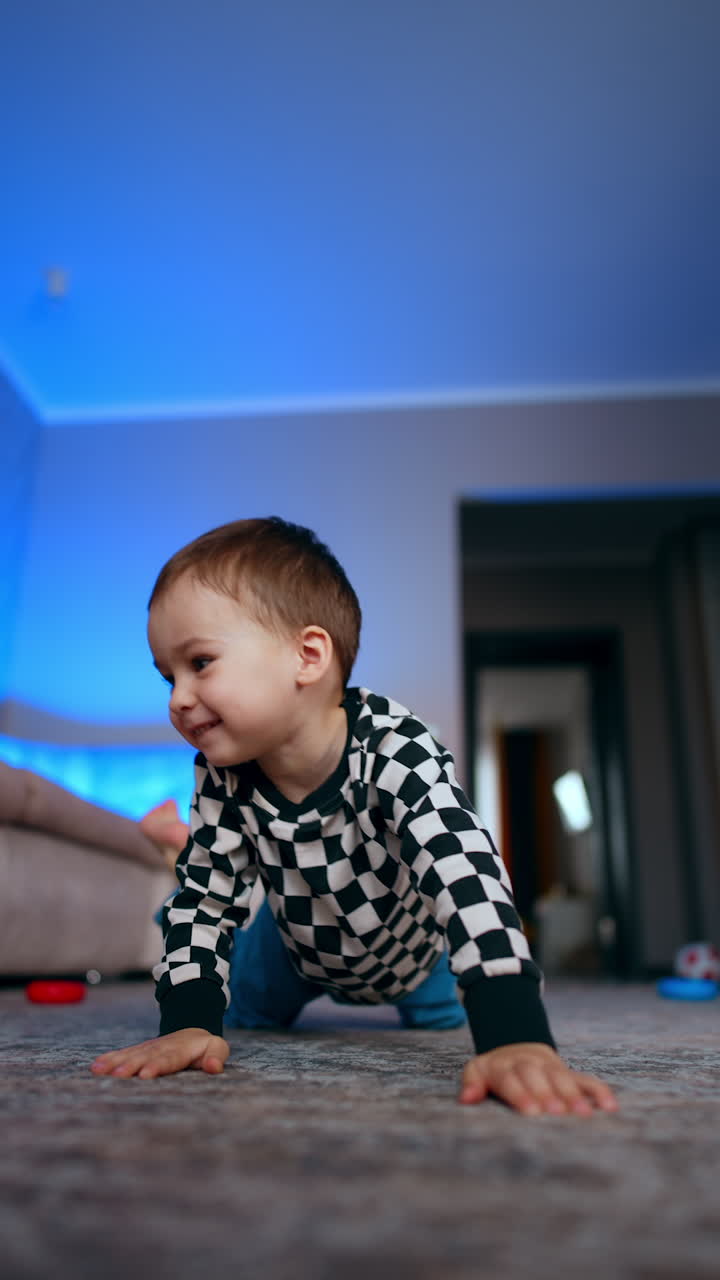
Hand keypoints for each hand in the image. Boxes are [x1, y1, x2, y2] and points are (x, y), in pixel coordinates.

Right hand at [90, 1029, 229, 1079]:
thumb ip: (216, 1057)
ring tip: (99, 1070)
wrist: (192, 1031)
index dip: (156, 1066)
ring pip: (131, 1055)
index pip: (168, 1059)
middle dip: (130, 1066)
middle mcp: (161, 1047)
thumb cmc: (206, 1047)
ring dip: (115, 1063)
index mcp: (180, 1050)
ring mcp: (148, 1048)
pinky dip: (110, 1059)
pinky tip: (96, 1067)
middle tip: (116, 1076)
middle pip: (145, 1057)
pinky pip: (124, 1053)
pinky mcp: (139, 1051)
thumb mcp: (217, 1048)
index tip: (144, 1075)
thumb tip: (214, 1067)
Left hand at [458, 1042, 617, 1115]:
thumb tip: (466, 1100)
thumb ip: (472, 1084)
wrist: (517, 1045)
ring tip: (583, 1115)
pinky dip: (599, 1092)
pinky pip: (586, 1080)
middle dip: (549, 1094)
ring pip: (563, 1078)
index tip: (531, 1112)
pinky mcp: (569, 1072)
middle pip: (539, 1077)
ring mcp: (551, 1067)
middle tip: (558, 1113)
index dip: (521, 1094)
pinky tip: (610, 1108)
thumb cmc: (495, 1069)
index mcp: (504, 1065)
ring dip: (574, 1095)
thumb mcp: (478, 1070)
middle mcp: (530, 1064)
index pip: (511, 1078)